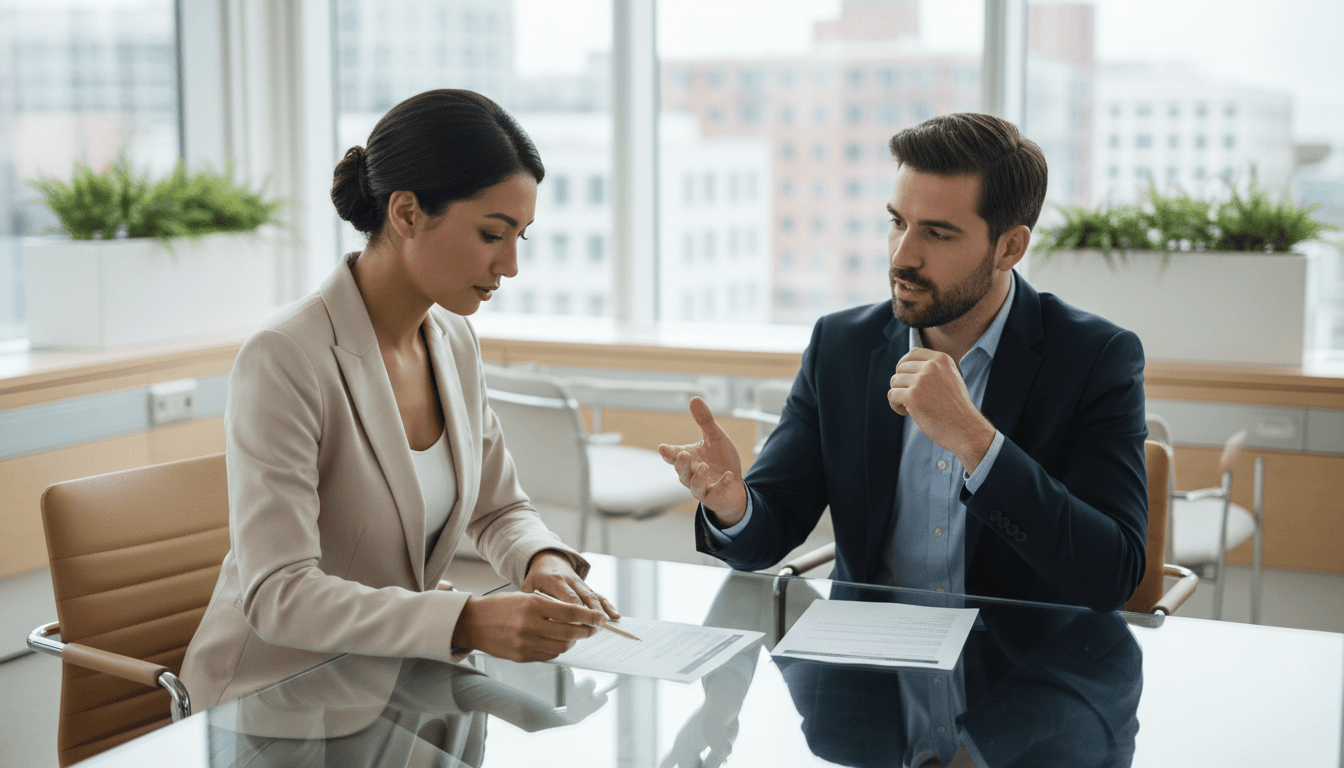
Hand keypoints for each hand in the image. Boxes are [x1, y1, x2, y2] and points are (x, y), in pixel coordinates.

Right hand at [451, 591, 605, 662]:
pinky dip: (557, 649)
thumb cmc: (500, 607)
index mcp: (532, 605)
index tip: (600, 619)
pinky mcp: (521, 657)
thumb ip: (550, 607)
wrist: (472, 623)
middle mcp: (530, 625)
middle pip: (570, 633)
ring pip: (561, 647)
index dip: (589, 617)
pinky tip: (556, 642)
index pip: (571, 612)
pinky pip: (548, 655)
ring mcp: (525, 643)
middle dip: (586, 632)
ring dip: (572, 642)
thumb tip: (576, 617)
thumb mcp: (525, 597)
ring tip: (573, 635)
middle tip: (592, 629)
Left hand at [523, 550, 619, 619]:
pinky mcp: (586, 587)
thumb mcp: (529, 588)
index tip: (580, 626)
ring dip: (602, 610)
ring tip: (608, 623)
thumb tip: (546, 623)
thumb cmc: (536, 579)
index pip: (569, 597)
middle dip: (592, 612)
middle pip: (585, 597)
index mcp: (555, 580)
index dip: (576, 612)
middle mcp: (571, 580)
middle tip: (597, 627)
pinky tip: (615, 616)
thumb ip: (537, 603)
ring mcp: (581, 583)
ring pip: (594, 596)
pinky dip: (608, 605)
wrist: (547, 560)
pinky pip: (599, 596)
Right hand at [657, 397, 747, 526]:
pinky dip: (721, 485)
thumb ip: (705, 421)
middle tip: (683, 454)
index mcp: (688, 459)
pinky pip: (715, 494)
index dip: (667, 453)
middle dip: (681, 464)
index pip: (673, 456)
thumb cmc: (721, 460)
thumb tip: (694, 398)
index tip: (663, 448)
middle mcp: (691, 475)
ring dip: (697, 477)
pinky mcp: (715, 498)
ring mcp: (702, 488)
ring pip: (694, 486)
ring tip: (702, 466)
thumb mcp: (715, 437)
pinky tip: (729, 475)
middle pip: (681, 471)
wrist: (735, 485)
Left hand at [888, 347, 995, 472]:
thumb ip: (933, 370)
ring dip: (898, 395)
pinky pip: (892, 395)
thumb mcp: (951, 379)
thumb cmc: (957, 408)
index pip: (913, 352)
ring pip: (894, 381)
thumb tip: (906, 367)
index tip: (904, 377)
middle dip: (901, 383)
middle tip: (910, 397)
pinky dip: (895, 405)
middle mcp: (931, 366)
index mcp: (942, 359)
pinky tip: (906, 412)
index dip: (904, 364)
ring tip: (910, 407)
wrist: (965, 428)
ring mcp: (921, 380)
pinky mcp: (912, 396)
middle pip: (901, 368)